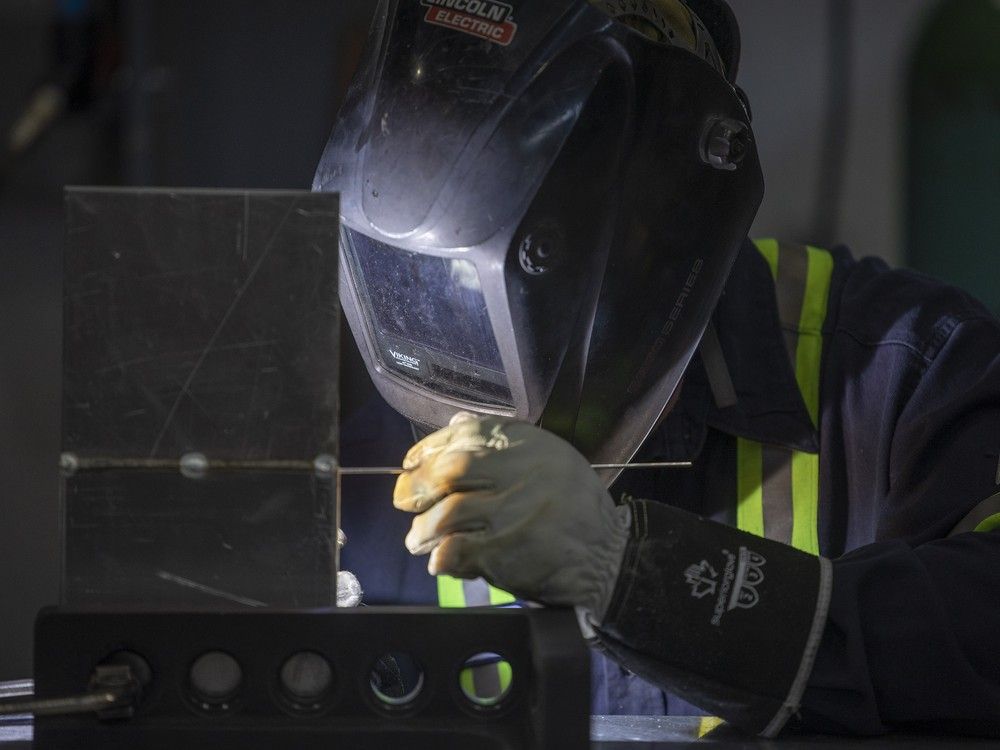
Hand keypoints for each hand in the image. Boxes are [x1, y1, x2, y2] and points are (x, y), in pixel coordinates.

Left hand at [393, 412, 630, 620]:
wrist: (608, 555)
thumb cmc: (574, 505)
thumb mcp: (549, 456)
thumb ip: (500, 441)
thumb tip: (455, 423)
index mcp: (524, 445)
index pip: (461, 436)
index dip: (426, 449)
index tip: (410, 464)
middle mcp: (516, 473)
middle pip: (447, 472)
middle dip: (416, 487)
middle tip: (405, 501)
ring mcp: (509, 513)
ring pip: (446, 514)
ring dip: (423, 529)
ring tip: (418, 538)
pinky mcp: (504, 552)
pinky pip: (457, 551)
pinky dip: (441, 556)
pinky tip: (440, 560)